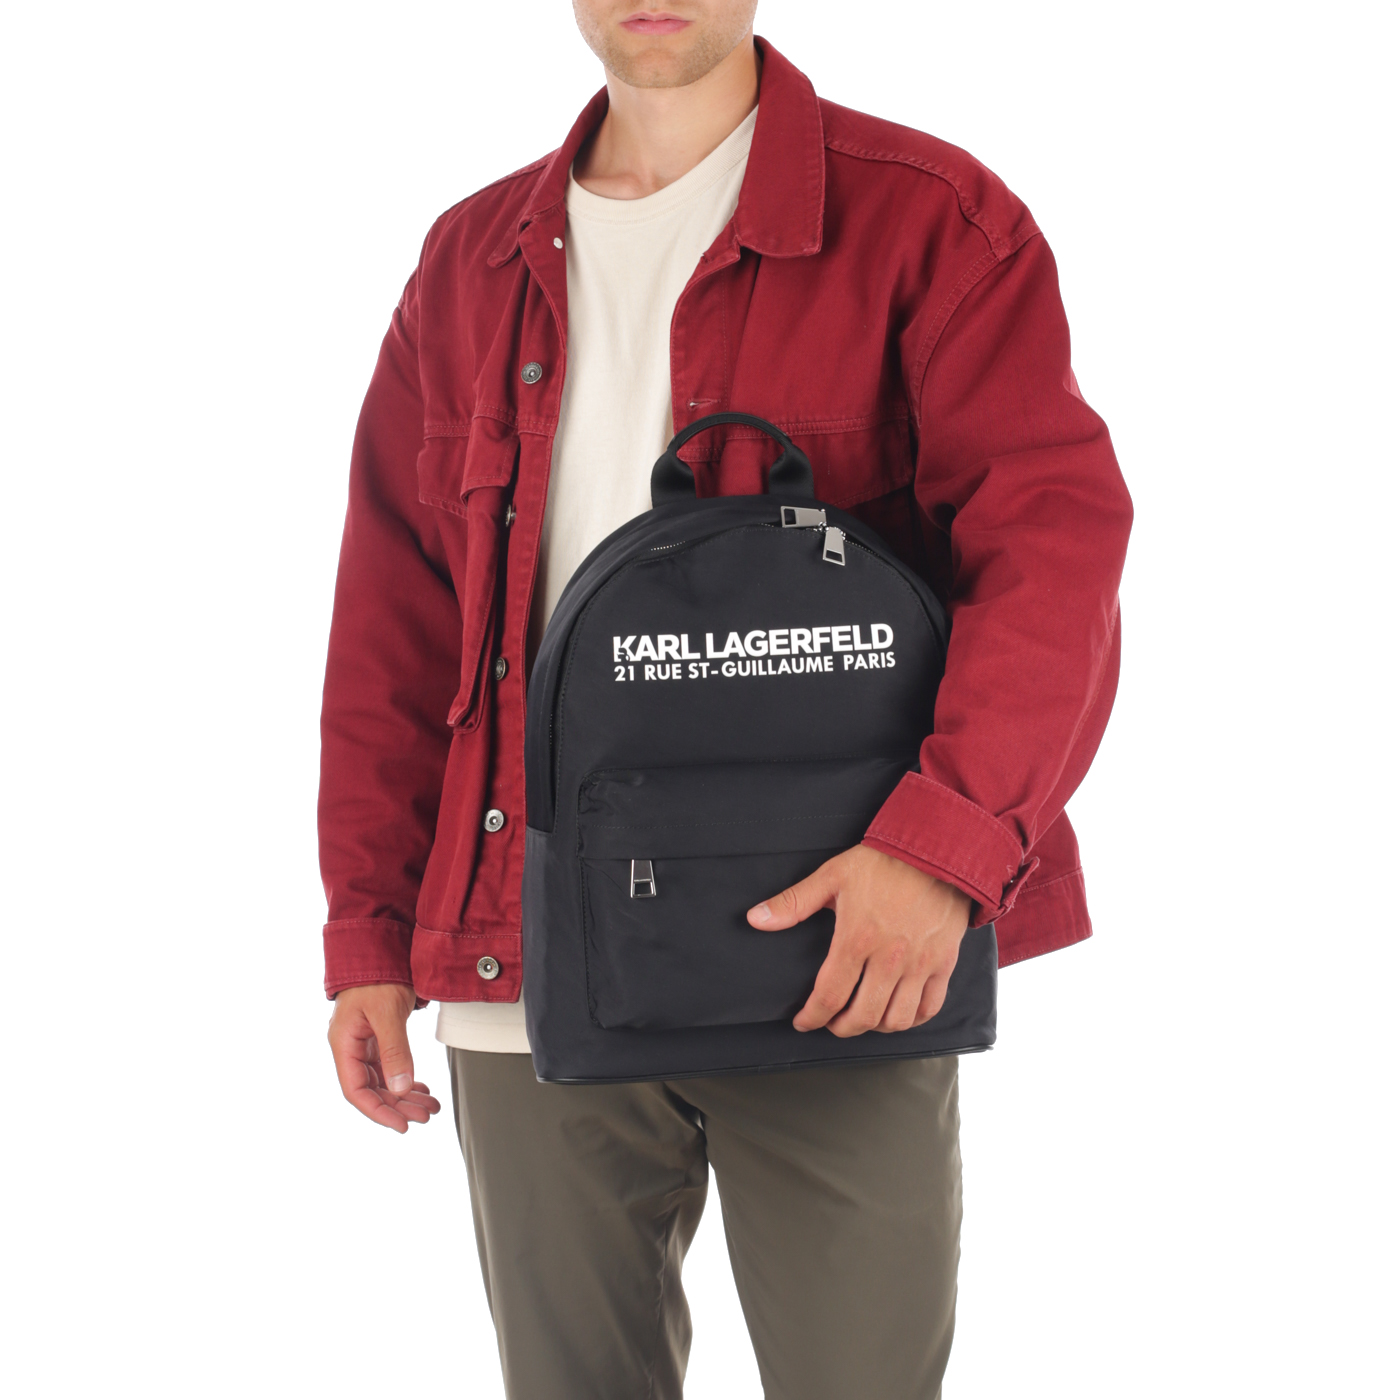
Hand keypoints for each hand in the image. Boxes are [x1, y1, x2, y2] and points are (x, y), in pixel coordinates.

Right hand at [328, 983, 440, 1132]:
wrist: (380, 947)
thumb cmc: (377, 976)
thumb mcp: (387, 1012)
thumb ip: (394, 1050)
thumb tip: (400, 1088)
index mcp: (343, 1043)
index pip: (356, 1090)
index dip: (378, 1111)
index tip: (403, 1126)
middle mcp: (350, 1046)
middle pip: (372, 1088)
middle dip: (399, 1106)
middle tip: (426, 1116)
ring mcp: (364, 1042)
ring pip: (383, 1079)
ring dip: (406, 1095)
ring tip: (430, 1106)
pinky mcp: (377, 1036)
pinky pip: (390, 1066)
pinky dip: (405, 1079)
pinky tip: (421, 1089)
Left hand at [748, 846, 971, 1036]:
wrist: (935, 849)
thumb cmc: (883, 862)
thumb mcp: (832, 876)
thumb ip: (793, 903)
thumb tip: (756, 918)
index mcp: (857, 939)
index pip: (829, 997)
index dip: (812, 1018)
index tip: (804, 1022)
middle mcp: (889, 958)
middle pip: (863, 1017)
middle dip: (840, 1028)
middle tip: (831, 1023)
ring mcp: (920, 964)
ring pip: (896, 1019)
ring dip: (875, 1027)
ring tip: (862, 1017)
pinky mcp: (944, 963)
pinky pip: (930, 1007)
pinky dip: (912, 1019)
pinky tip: (898, 1012)